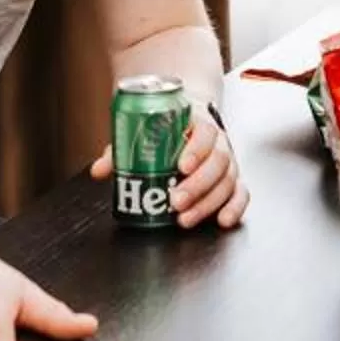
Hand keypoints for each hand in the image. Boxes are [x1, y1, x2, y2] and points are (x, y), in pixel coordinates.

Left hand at [89, 110, 246, 229]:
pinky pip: (240, 193)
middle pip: (218, 162)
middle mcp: (218, 143)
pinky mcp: (232, 180)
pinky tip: (222, 221)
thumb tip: (98, 171)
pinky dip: (235, 208)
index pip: (205, 133)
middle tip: (176, 201)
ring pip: (228, 181)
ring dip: (208, 203)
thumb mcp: (144, 132)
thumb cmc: (167, 128)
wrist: (191, 119)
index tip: (181, 166)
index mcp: (199, 124)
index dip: (196, 150)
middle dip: (198, 185)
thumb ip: (122, 150)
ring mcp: (227, 162)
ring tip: (185, 219)